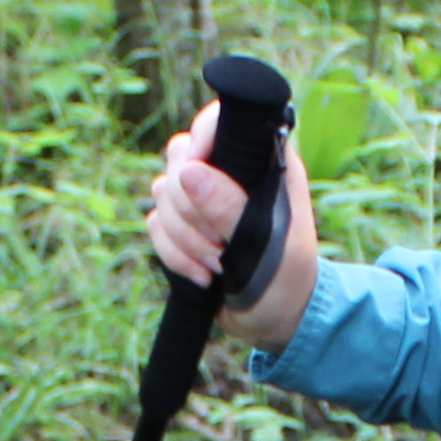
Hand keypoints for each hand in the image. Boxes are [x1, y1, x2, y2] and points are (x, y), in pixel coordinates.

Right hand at [142, 104, 323, 350]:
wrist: (275, 319)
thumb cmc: (286, 276)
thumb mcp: (265, 242)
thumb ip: (228, 206)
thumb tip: (188, 171)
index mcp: (261, 161)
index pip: (220, 120)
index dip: (202, 139)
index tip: (198, 175)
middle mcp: (229, 172)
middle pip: (179, 157)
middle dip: (192, 209)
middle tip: (222, 243)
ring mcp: (202, 197)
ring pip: (161, 193)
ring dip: (186, 238)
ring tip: (219, 264)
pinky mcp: (183, 224)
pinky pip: (154, 224)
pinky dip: (174, 254)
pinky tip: (205, 276)